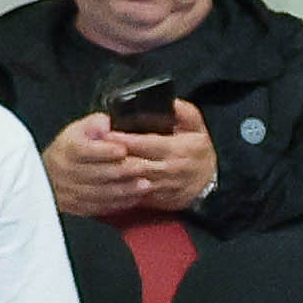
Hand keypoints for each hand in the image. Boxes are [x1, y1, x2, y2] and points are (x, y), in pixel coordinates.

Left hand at [45, 108, 216, 220]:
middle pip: (133, 163)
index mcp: (176, 149)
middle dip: (112, 156)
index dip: (124, 139)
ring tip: (94, 163)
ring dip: (112, 172)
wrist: (211, 185)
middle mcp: (167, 169)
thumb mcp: (198, 127)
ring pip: (131, 180)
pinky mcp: (156, 200)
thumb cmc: (200, 152)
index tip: (106, 132)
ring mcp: (160, 187)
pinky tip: (105, 179)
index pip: (144, 143)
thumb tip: (169, 101)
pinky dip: (119, 187)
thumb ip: (184, 112)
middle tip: (92, 147)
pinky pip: (134, 194)